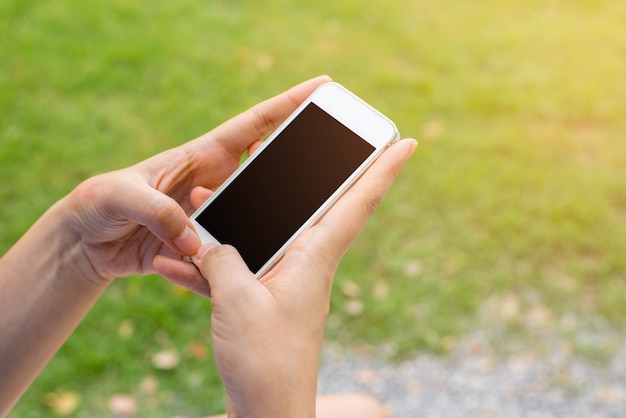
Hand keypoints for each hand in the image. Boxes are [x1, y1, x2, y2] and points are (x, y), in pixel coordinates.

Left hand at [60, 76, 330, 283]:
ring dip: (275, 222)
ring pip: (256, 214)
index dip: (287, 105)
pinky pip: (232, 252)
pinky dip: (241, 261)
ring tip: (303, 232)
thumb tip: (193, 240)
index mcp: (201, 157)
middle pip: (268, 168)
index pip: (253, 126)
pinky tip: (252, 273)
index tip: (320, 87)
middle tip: (337, 162)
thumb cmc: (97, 204)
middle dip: (301, 162)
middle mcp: (216, 182)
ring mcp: (213, 214)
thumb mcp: (120, 196)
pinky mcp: (204, 244)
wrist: (86, 241)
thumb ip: (156, 210)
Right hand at [196, 138, 416, 417]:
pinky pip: (237, 268)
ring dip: (234, 218)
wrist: (267, 411)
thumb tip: (207, 236)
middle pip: (312, 205)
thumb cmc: (264, 360)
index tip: (407, 142)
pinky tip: (174, 262)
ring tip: (205, 197)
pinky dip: (211, 263)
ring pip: (263, 234)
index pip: (359, 202)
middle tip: (295, 141)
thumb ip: (222, 258)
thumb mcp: (236, 300)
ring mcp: (284, 280)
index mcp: (315, 257)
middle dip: (301, 173)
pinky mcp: (263, 299)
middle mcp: (306, 263)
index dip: (384, 169)